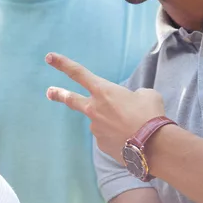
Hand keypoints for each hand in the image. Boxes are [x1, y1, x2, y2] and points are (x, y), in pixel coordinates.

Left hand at [45, 54, 165, 159]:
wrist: (153, 144)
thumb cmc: (150, 114)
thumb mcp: (146, 95)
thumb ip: (133, 96)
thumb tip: (130, 104)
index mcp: (103, 91)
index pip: (78, 73)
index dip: (62, 64)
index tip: (49, 57)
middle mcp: (94, 109)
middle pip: (71, 99)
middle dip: (59, 94)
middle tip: (49, 92)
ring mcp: (96, 128)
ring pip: (102, 122)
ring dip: (114, 123)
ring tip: (134, 127)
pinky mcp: (102, 145)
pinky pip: (110, 137)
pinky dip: (120, 136)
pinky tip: (133, 139)